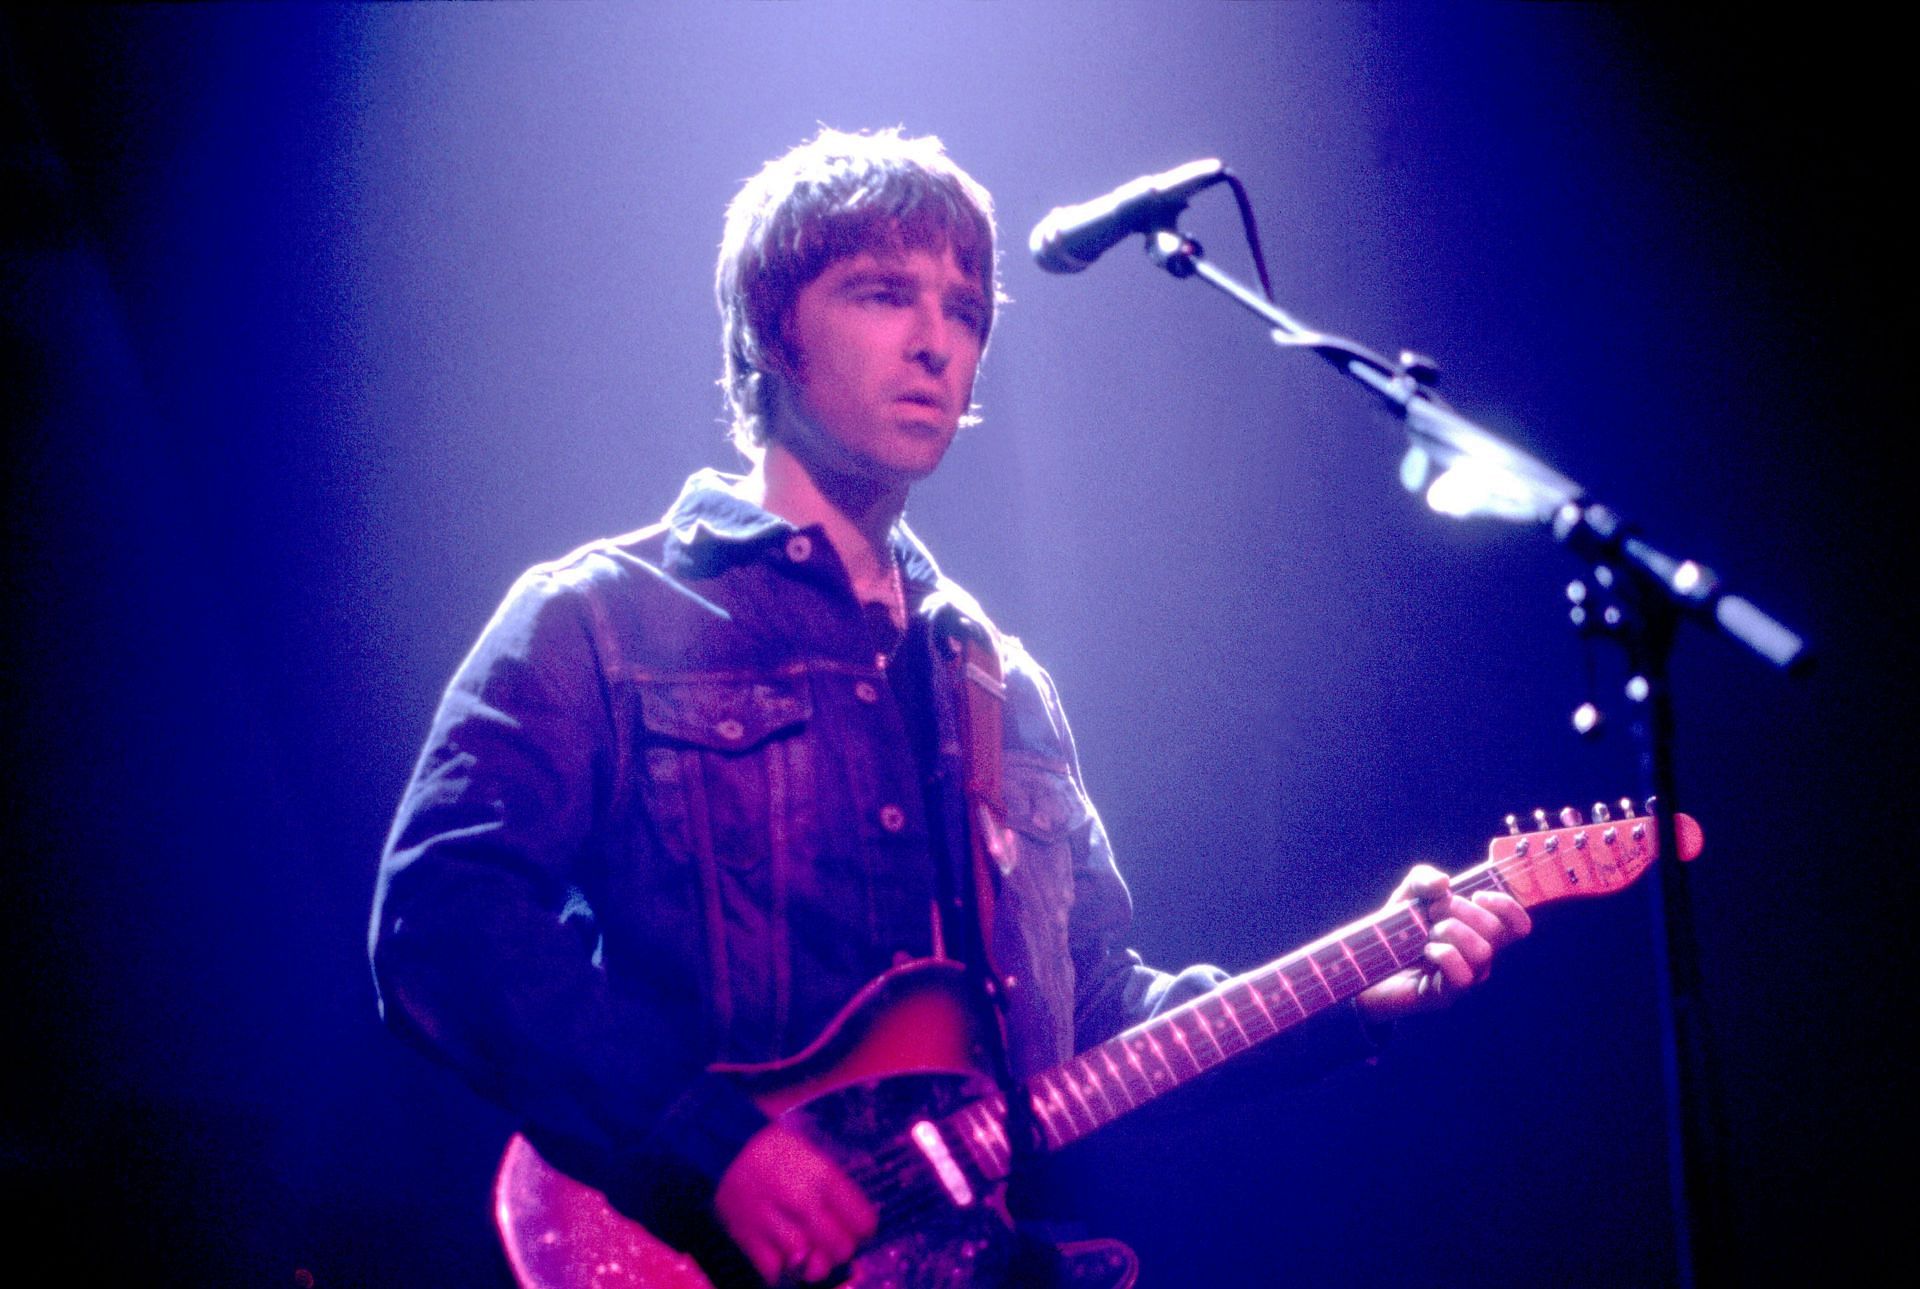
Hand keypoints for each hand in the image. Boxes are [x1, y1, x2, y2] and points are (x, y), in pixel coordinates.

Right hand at [713, 1121, 877, 1284]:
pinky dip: (780, 1270)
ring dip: (811, 1263)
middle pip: (841, 1249)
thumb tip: (853, 1220)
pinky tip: (781, 1255)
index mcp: (823, 1176)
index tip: (855, 1227)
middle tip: (829, 1242)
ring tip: (806, 1252)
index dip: (863, 1229)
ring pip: (811, 1266)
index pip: (864, 1222)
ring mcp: (775, 1224)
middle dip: (839, 1249)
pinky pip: (776, 1273)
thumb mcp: (811, 1154)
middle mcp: (803, 1202)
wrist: (720, 1147)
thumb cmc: (771, 1147)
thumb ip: (832, 1187)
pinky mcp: (749, 1240)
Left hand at [1355, 864, 1531, 1024]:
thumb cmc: (1396, 930)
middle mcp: (1478, 957)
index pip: (1518, 925)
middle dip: (1460, 910)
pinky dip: (1442, 954)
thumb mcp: (1408, 895)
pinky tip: (1425, 952)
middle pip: (1496, 931)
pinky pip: (1462, 975)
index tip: (1477, 895)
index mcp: (1478, 932)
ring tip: (1427, 933)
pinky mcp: (1446, 996)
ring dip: (1451, 932)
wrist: (1365, 965)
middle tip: (1432, 910)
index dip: (1507, 907)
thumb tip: (1444, 882)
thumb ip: (1424, 879)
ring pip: (1482, 952)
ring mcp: (1464, 979)